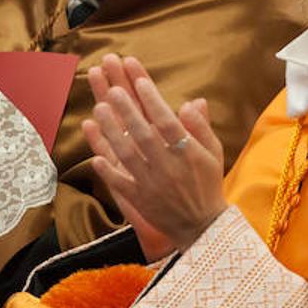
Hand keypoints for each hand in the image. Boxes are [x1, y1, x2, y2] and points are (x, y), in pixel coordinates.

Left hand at [81, 55, 226, 255]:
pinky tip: (95, 156)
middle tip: (113, 90)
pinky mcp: (141, 200)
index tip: (140, 81)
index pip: (168, 122)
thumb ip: (201, 127)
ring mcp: (152, 184)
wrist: (202, 226)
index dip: (153, 101)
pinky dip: (108, 171)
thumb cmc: (207, 183)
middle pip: (144, 135)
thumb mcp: (213, 153)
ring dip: (112, 132)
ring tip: (99, 109)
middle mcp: (169, 167)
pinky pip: (121, 184)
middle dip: (128, 111)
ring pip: (128, 155)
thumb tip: (192, 102)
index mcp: (188, 153)